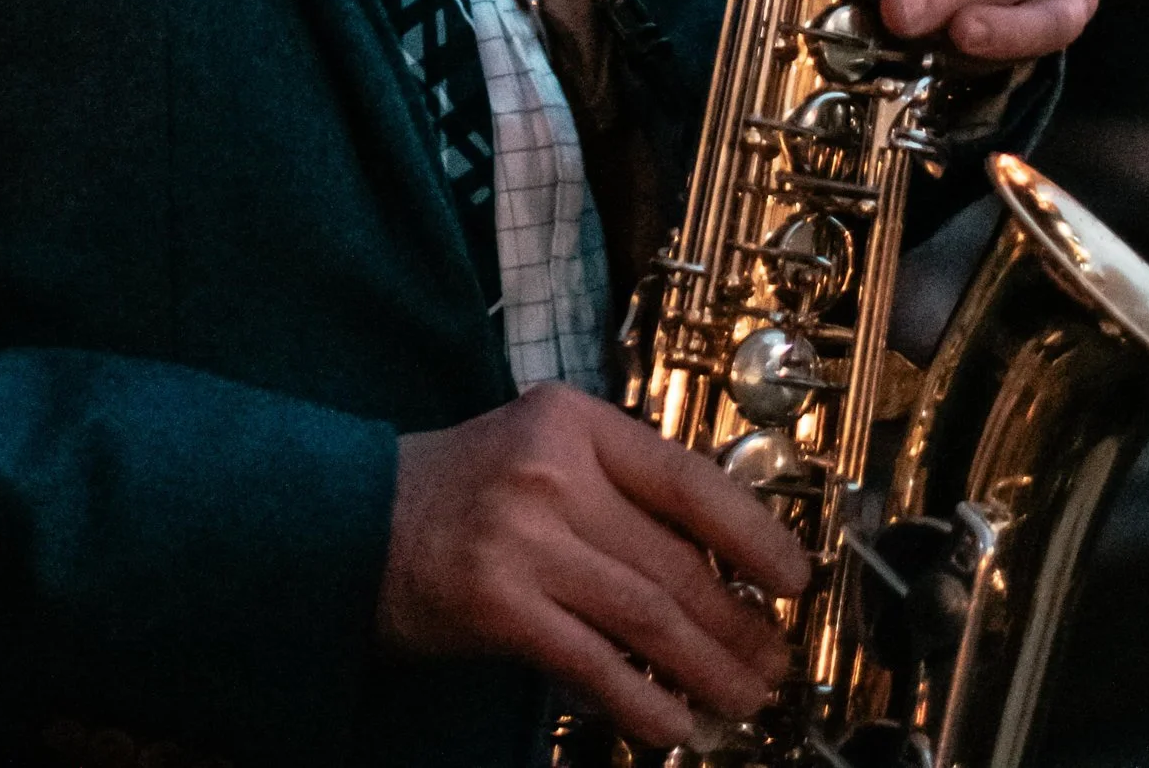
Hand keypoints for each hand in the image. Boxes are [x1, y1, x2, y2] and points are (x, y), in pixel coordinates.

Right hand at [379, 383, 800, 752]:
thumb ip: (617, 487)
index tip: (794, 577)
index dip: (753, 533)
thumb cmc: (462, 491)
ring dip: (706, 669)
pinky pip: (594, 663)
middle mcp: (553, 471)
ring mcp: (524, 538)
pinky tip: (674, 727)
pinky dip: (643, 701)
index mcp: (573, 421)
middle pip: (674, 560)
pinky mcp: (498, 604)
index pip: (687, 477)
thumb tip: (716, 561)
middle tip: (773, 662)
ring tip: (743, 700)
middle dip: (737, 623)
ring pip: (646, 614)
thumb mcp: (541, 453)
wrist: (354, 521)